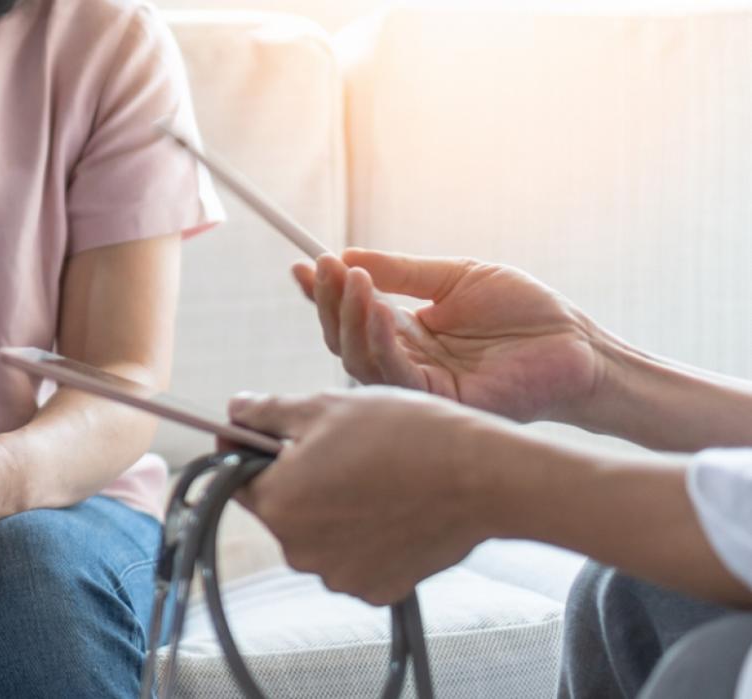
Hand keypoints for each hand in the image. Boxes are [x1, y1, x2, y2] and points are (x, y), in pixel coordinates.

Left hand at [228, 389, 516, 605]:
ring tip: (378, 477)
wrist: (484, 477)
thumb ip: (266, 412)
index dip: (250, 450)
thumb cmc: (402, 433)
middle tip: (343, 450)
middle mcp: (297, 550)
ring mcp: (337, 576)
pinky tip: (397, 508)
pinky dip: (367, 537)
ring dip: (334, 509)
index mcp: (276, 502)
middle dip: (300, 479)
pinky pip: (354, 559)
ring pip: (318, 535)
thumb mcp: (324, 406)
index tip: (273, 433)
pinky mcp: (376, 591)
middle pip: (280, 508)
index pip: (238, 477)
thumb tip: (233, 410)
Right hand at [294, 249, 605, 422]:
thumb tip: (347, 257)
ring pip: (361, 361)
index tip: (304, 265)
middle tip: (327, 268)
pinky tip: (380, 310)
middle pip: (346, 340)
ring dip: (351, 319)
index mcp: (409, 334)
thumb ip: (402, 272)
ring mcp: (421, 386)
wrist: (579, 346)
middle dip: (331, 302)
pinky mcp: (440, 404)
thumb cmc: (527, 312)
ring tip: (353, 281)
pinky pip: (396, 376)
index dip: (325, 293)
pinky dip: (380, 343)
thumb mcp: (456, 278)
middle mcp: (407, 362)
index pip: (354, 315)